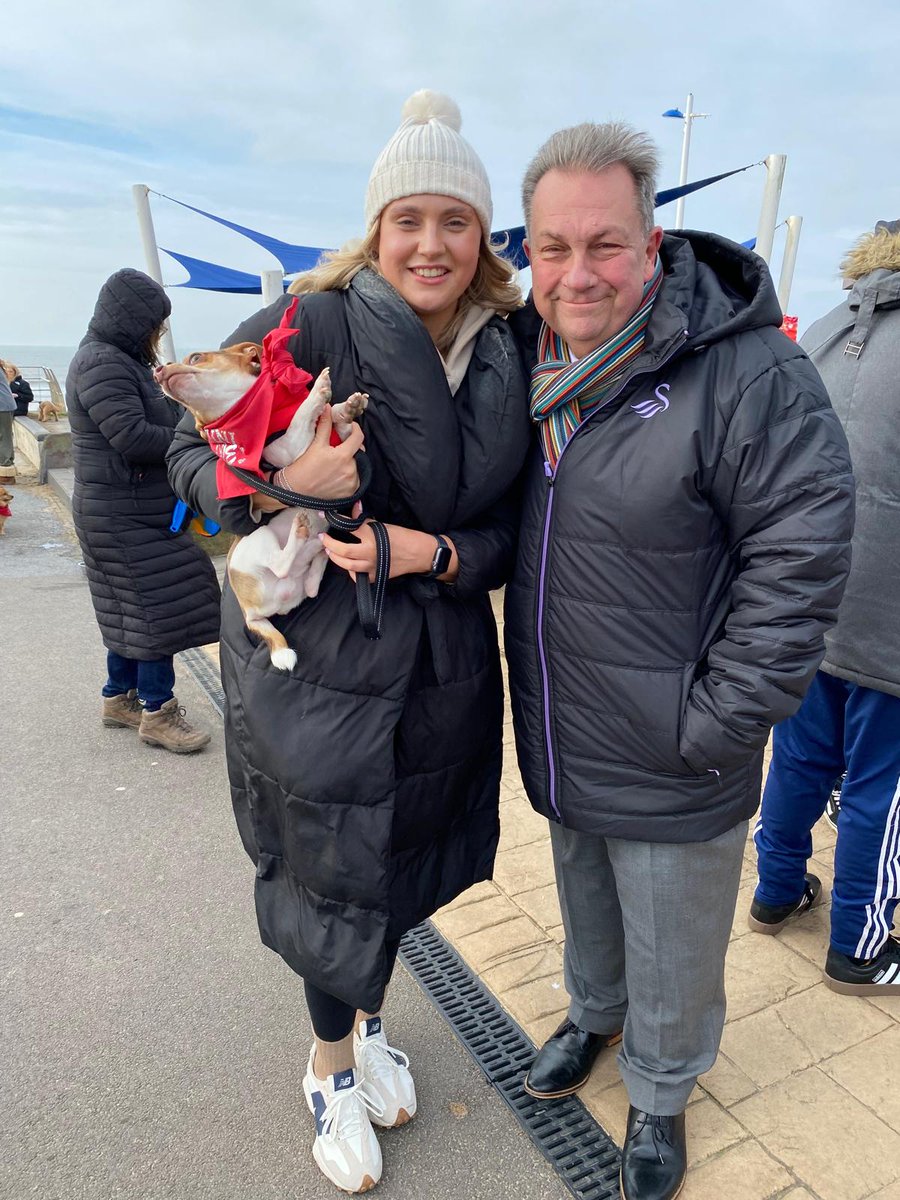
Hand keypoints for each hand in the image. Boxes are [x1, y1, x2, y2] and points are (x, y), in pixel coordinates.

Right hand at [281, 406, 362, 499]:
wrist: (296, 490)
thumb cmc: (304, 467)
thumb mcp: (316, 444)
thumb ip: (325, 426)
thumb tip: (328, 408)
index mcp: (343, 456)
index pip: (358, 437)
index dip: (355, 430)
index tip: (350, 428)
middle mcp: (351, 470)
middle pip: (358, 453)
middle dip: (350, 448)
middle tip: (339, 448)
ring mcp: (352, 482)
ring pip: (358, 466)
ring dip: (351, 462)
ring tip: (336, 463)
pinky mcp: (351, 492)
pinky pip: (356, 479)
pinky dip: (350, 475)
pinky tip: (337, 475)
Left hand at [321, 514, 457, 582]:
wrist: (419, 553)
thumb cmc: (404, 537)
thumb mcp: (384, 526)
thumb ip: (366, 521)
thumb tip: (355, 509)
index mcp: (372, 537)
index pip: (350, 527)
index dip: (338, 520)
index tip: (325, 514)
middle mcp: (369, 553)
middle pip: (343, 550)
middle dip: (330, 544)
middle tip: (323, 538)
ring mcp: (371, 567)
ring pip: (347, 565)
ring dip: (336, 558)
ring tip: (330, 551)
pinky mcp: (375, 576)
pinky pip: (357, 576)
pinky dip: (350, 571)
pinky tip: (347, 565)